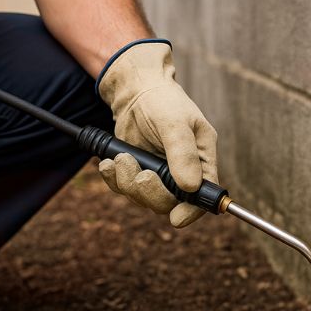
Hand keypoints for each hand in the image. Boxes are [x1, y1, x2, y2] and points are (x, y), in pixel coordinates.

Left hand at [96, 42, 217, 227]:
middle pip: (168, 204)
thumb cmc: (163, 102)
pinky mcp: (135, 172)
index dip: (191, 212)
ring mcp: (157, 175)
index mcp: (201, 162)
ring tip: (121, 157)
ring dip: (127, 182)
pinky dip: (114, 178)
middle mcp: (181, 174)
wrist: (136, 92)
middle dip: (149, 192)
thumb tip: (190, 187)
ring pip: (142, 198)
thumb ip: (183, 153)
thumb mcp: (175, 124)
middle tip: (139, 173)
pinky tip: (108, 162)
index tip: (176, 218)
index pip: (202, 198)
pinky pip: (123, 188)